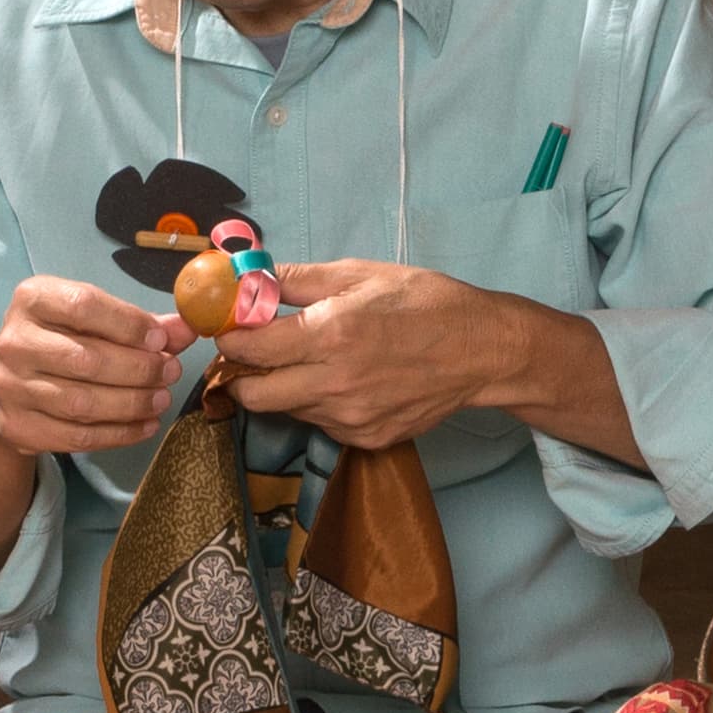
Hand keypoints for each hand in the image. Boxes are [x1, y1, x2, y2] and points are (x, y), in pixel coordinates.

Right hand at [0, 274, 189, 458]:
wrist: (1, 381)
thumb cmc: (56, 339)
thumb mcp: (89, 318)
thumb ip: (137, 323)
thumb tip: (186, 329)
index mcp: (33, 300)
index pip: (83, 306)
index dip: (128, 325)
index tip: (162, 340)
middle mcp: (15, 342)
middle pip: (87, 359)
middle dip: (139, 369)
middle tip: (170, 372)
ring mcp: (11, 388)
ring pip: (83, 403)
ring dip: (132, 404)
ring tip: (161, 399)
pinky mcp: (17, 427)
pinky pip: (77, 437)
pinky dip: (119, 434)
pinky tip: (145, 425)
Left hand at [214, 260, 521, 449]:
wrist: (481, 350)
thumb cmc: (426, 304)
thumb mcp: (359, 274)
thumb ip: (298, 280)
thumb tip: (252, 280)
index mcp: (329, 335)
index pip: (249, 349)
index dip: (230, 338)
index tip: (230, 329)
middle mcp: (335, 384)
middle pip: (254, 396)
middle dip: (244, 375)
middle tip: (255, 355)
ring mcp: (350, 418)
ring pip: (288, 410)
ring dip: (286, 388)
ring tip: (315, 361)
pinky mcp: (366, 439)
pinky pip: (322, 424)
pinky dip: (321, 404)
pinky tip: (348, 381)